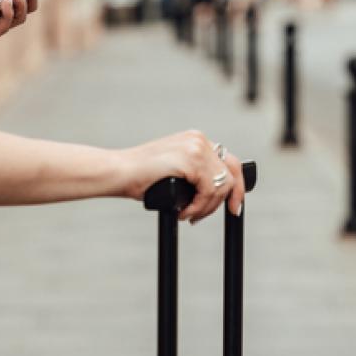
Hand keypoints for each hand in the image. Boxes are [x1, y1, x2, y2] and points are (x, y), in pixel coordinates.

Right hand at [118, 130, 245, 221]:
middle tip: (225, 214)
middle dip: (231, 198)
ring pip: (221, 185)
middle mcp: (199, 140)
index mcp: (195, 140)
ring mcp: (196, 148)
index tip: (235, 206)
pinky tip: (184, 212)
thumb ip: (194, 174)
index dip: (237, 186)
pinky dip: (199, 207)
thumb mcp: (174, 170)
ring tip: (189, 215)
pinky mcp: (190, 160)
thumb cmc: (140, 176)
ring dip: (207, 207)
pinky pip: (208, 191)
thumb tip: (214, 193)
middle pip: (231, 172)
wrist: (118, 172)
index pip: (229, 162)